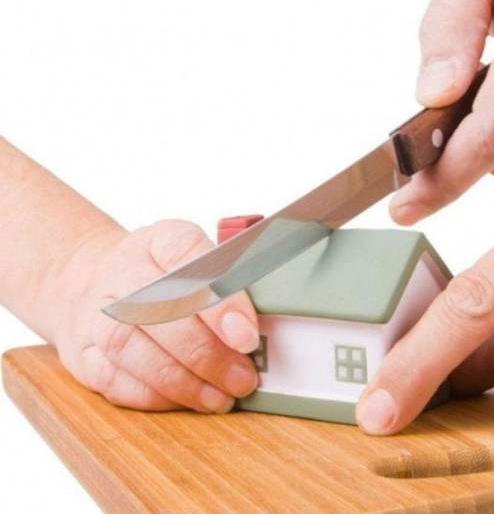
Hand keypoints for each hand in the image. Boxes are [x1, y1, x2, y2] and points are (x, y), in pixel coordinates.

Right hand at [53, 220, 259, 412]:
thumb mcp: (197, 259)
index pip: (190, 259)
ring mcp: (96, 312)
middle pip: (161, 310)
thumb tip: (263, 328)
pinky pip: (113, 379)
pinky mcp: (82, 353)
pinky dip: (154, 396)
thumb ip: (230, 284)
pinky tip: (185, 400)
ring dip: (182, 381)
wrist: (90, 279)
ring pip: (132, 347)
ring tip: (220, 398)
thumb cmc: (160, 275)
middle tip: (242, 378)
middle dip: (209, 353)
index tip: (247, 336)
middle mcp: (122, 272)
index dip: (220, 299)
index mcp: (160, 241)